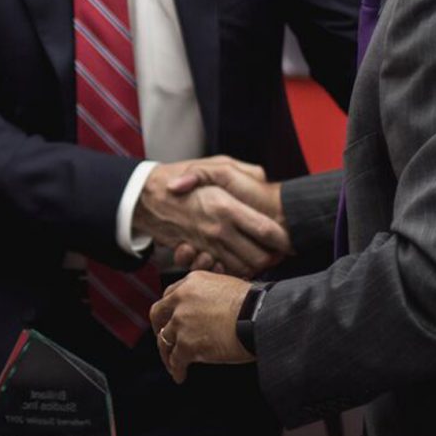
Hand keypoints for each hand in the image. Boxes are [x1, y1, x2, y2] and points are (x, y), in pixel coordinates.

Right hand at [133, 157, 288, 277]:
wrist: (147, 195)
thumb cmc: (183, 175)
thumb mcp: (217, 164)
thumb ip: (244, 169)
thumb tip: (263, 175)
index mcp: (227, 206)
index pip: (265, 230)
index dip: (282, 239)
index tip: (289, 240)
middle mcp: (218, 229)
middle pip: (259, 257)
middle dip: (271, 257)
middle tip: (275, 251)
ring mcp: (206, 244)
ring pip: (242, 268)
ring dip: (252, 265)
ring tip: (257, 255)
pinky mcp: (196, 253)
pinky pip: (221, 270)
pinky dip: (231, 269)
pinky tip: (234, 257)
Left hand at [150, 271, 254, 383]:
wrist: (258, 317)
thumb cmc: (254, 303)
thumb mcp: (228, 286)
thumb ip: (211, 295)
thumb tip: (213, 307)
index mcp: (192, 282)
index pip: (170, 295)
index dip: (169, 309)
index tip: (170, 318)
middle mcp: (181, 300)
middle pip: (158, 315)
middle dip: (159, 328)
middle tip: (163, 339)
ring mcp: (181, 323)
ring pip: (164, 340)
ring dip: (167, 354)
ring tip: (172, 363)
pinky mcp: (186, 344)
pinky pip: (176, 360)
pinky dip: (176, 370)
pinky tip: (180, 375)